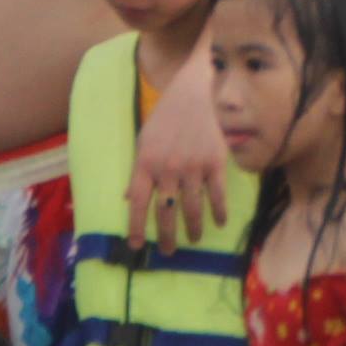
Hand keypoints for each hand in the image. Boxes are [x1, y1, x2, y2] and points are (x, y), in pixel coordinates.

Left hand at [128, 54, 232, 249]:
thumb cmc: (165, 119)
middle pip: (165, 212)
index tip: (136, 246)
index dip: (135, 226)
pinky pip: (217, 194)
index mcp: (145, 163)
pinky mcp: (215, 163)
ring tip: (192, 239)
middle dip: (166, 236)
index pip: (137, 202)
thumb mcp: (143, 142)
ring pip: (193, 208)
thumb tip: (125, 199)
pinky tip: (219, 222)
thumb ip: (137, 171)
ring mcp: (193, 167)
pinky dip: (219, 211)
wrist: (194, 94)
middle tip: (168, 251)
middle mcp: (168, 168)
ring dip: (193, 229)